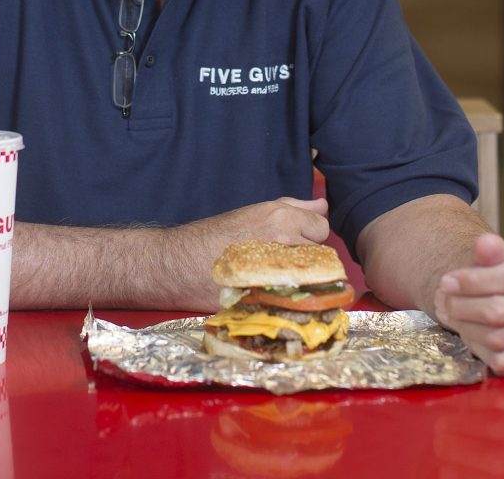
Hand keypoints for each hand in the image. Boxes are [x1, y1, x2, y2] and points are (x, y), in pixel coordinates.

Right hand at [157, 197, 331, 308]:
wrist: (180, 263)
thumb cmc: (216, 236)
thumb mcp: (255, 212)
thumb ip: (294, 207)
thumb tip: (322, 204)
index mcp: (283, 217)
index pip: (321, 227)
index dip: (308, 236)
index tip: (291, 242)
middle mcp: (286, 240)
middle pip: (320, 252)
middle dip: (306, 258)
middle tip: (279, 262)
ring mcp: (280, 269)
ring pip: (312, 275)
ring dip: (300, 278)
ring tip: (273, 278)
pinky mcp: (270, 295)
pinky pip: (297, 299)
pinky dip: (289, 298)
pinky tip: (271, 295)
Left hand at [432, 233, 503, 376]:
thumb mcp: (501, 257)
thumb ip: (491, 250)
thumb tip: (485, 243)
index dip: (474, 281)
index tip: (447, 281)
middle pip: (500, 311)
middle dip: (462, 306)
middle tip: (443, 299)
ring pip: (496, 338)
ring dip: (465, 326)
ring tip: (452, 313)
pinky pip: (502, 362)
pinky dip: (478, 348)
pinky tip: (470, 332)